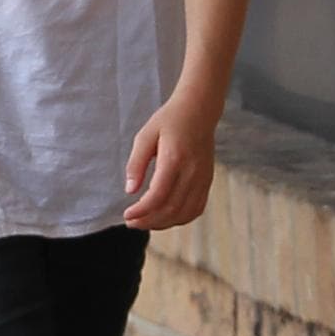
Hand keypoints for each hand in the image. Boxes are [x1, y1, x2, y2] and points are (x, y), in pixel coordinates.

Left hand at [124, 90, 219, 229]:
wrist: (199, 112)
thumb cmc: (168, 121)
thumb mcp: (145, 136)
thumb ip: (136, 163)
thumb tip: (129, 190)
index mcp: (175, 159)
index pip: (159, 195)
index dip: (142, 210)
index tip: (127, 215)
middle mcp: (192, 173)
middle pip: (172, 208)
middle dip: (149, 221)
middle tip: (131, 222)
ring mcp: (203, 179)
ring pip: (185, 213)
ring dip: (164, 223)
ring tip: (144, 222)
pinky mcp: (208, 182)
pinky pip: (196, 208)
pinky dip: (180, 218)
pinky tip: (165, 218)